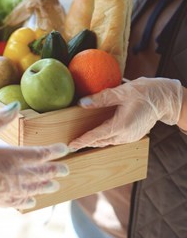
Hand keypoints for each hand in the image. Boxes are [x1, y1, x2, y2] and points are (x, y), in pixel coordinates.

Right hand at [0, 102, 69, 213]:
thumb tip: (16, 104)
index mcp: (8, 158)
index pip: (38, 155)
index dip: (53, 152)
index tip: (64, 149)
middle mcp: (10, 177)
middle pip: (38, 174)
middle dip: (53, 171)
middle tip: (66, 169)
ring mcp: (3, 191)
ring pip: (31, 189)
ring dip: (44, 186)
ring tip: (55, 185)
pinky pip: (16, 202)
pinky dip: (27, 200)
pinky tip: (31, 201)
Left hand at [69, 77, 183, 149]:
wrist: (165, 99)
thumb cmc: (145, 92)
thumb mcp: (121, 92)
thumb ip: (100, 98)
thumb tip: (82, 103)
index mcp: (121, 126)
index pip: (97, 136)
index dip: (83, 140)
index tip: (72, 144)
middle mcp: (125, 135)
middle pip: (101, 141)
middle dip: (86, 143)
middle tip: (72, 145)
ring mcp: (130, 137)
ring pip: (108, 142)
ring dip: (95, 142)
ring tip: (82, 141)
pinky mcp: (133, 135)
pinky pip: (115, 140)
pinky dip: (104, 139)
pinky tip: (98, 135)